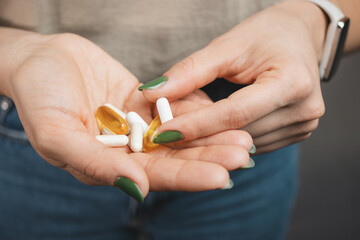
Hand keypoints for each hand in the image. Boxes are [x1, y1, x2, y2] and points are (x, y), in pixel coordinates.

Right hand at [6, 32, 251, 201]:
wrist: (40, 59)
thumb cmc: (39, 97)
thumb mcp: (57, 133)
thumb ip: (95, 163)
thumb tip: (136, 188)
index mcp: (108, 165)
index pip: (154, 176)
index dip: (187, 176)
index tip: (221, 176)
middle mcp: (127, 150)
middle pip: (175, 156)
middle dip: (209, 155)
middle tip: (243, 153)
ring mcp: (137, 125)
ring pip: (179, 133)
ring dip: (210, 133)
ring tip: (243, 133)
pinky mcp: (143, 101)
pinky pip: (174, 105)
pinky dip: (195, 107)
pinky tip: (222, 109)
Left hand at [141, 1, 326, 153]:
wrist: (299, 37)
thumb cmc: (265, 35)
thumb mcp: (227, 46)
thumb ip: (191, 71)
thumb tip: (154, 94)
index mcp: (292, 82)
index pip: (236, 113)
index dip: (197, 125)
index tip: (163, 132)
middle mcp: (304, 109)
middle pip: (239, 131)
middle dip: (199, 135)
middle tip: (165, 133)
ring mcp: (304, 125)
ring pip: (244, 142)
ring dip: (213, 138)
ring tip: (187, 128)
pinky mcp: (298, 132)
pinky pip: (255, 142)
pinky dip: (230, 137)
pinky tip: (213, 129)